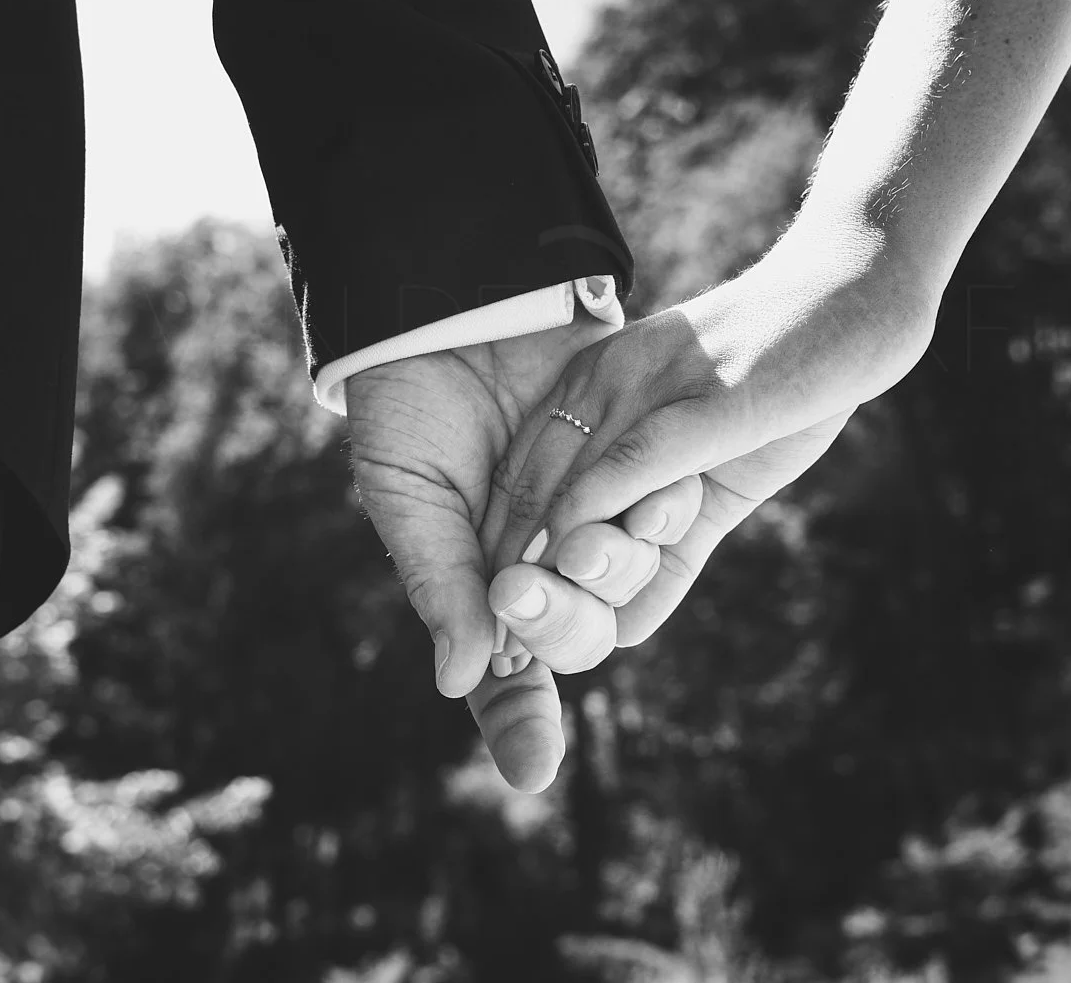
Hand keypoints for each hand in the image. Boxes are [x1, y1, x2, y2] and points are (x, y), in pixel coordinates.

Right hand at [346, 311, 618, 792]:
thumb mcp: (406, 496)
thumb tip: (462, 680)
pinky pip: (664, 514)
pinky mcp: (637, 467)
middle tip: (527, 582)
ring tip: (596, 539)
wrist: (455, 304)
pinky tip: (659, 503)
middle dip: (566, 622)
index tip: (533, 767)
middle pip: (579, 636)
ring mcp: (594, 518)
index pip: (506, 679)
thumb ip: (440, 583)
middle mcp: (545, 566)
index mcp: (481, 586)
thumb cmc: (409, 406)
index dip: (521, 726)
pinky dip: (661, 518)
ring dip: (619, 570)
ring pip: (627, 583)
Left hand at [478, 220, 933, 655]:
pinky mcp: (709, 402)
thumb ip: (671, 517)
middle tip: (494, 632)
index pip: (524, 473)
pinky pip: (633, 464)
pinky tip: (575, 565)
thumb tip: (628, 614)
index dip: (503, 547)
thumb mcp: (714, 447)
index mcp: (598, 381)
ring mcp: (656, 389)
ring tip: (517, 611)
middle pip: (531, 487)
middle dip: (509, 566)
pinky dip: (597, 517)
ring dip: (542, 561)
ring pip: (572, 486)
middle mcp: (608, 381)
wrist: (858, 293)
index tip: (497, 614)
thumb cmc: (792, 372)